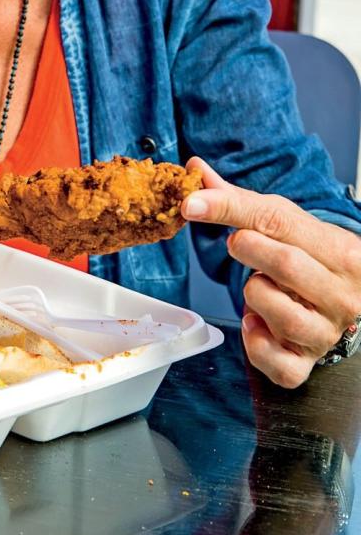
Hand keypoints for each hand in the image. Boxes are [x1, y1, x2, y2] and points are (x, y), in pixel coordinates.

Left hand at [182, 157, 360, 387]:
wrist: (337, 297)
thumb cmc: (306, 256)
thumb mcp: (282, 222)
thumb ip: (236, 199)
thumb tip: (194, 169)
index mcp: (341, 251)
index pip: (279, 222)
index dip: (229, 209)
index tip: (191, 205)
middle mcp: (342, 295)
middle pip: (285, 265)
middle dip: (247, 250)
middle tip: (238, 244)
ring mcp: (327, 332)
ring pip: (282, 315)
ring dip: (253, 296)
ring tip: (257, 286)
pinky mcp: (307, 363)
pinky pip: (279, 364)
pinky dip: (256, 345)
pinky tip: (254, 324)